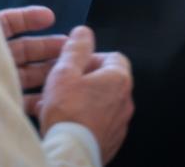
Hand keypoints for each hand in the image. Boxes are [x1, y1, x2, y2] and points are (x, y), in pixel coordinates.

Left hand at [0, 5, 66, 112]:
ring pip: (24, 75)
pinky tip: (53, 95)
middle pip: (20, 50)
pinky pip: (21, 99)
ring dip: (46, 71)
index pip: (5, 24)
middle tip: (70, 50)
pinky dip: (37, 97)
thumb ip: (6, 23)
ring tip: (69, 71)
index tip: (51, 17)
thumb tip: (46, 14)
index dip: (28, 18)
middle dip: (46, 47)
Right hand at [38, 26, 133, 163]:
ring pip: (101, 104)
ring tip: (58, 106)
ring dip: (82, 101)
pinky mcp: (112, 141)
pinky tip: (65, 123)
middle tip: (63, 86)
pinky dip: (85, 120)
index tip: (74, 65)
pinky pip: (99, 123)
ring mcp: (120, 123)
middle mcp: (125, 101)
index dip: (91, 58)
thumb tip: (83, 32)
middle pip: (106, 81)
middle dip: (83, 81)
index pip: (113, 57)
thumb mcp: (65, 71)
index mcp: (118, 79)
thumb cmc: (67, 113)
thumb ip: (76, 49)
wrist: (71, 153)